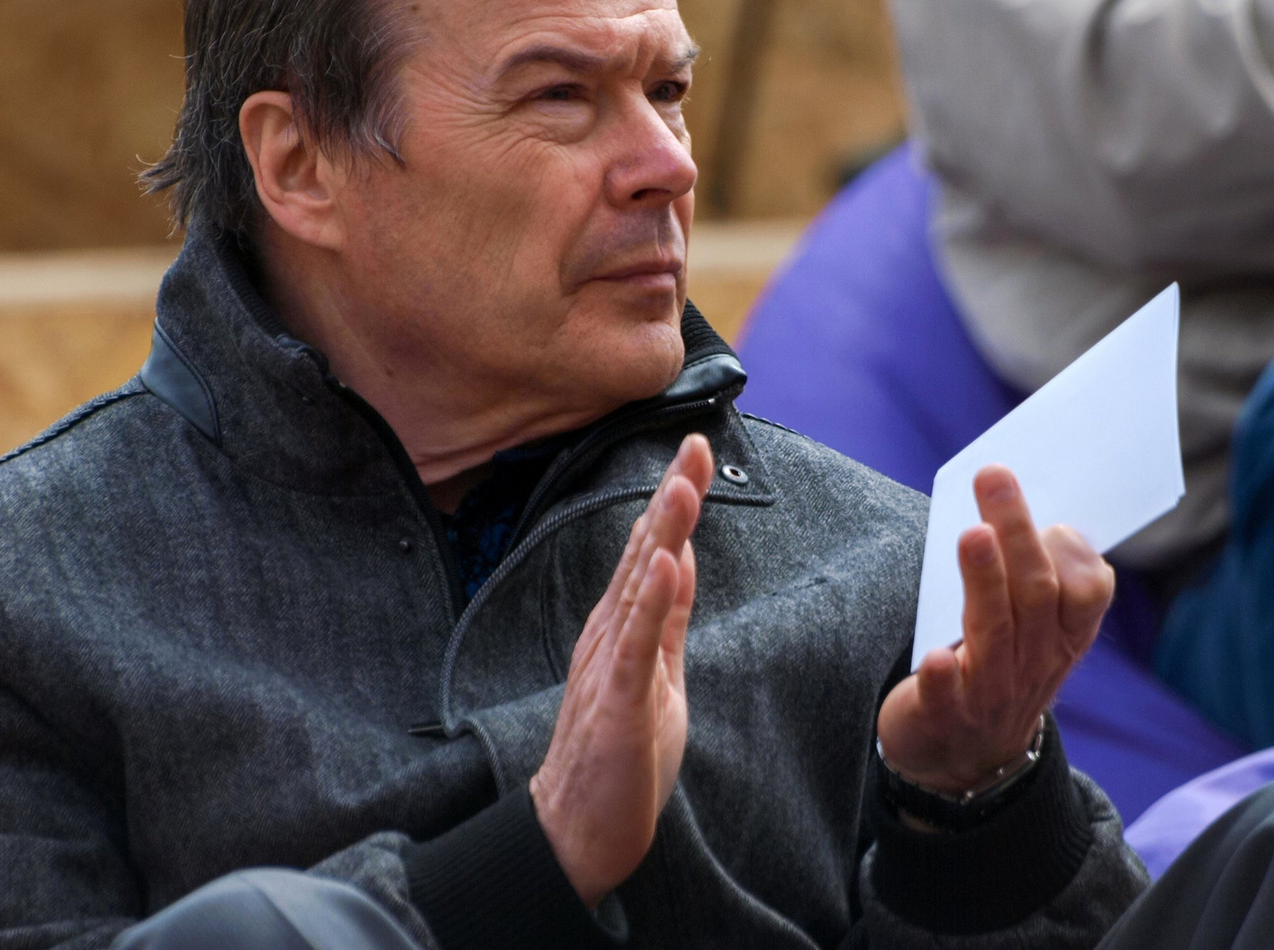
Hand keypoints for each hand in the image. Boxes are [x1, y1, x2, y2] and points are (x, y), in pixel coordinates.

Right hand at [530, 433, 708, 905]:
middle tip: (695, 442)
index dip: (676, 500)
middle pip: (644, 550)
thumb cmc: (619, 758)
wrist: (576, 831)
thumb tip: (679, 558)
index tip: (697, 452)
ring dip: (661, 531)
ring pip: (638, 584)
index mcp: (624, 627)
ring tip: (681, 483)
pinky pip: (636, 642)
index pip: (653, 550)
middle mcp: (611, 632)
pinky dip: (649, 598)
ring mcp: (611, 662)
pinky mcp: (616, 698)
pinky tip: (661, 561)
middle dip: (672, 496)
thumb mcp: (659, 673)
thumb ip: (667, 617)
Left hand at [877, 465, 1112, 792]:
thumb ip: (1027, 576)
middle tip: (995, 479)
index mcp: (1060, 638)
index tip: (1056, 518)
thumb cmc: (994, 669)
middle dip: (1018, 534)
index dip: (1076, 557)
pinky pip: (948, 697)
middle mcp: (1033, 663)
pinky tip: (936, 655)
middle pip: (1035, 594)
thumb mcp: (1026, 631)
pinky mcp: (944, 717)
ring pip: (995, 632)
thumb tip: (1010, 501)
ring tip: (972, 536)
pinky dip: (945, 676)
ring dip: (985, 581)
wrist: (961, 764)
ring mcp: (991, 693)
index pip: (1086, 596)